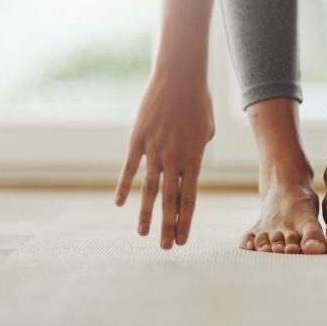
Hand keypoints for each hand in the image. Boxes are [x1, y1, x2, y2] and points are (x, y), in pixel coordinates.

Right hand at [114, 68, 214, 249]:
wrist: (179, 77)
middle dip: (168, 227)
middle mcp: (173, 160)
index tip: (182, 241)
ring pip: (149, 190)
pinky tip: (119, 204)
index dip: (185, 222)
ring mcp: (154, 151)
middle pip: (170, 201)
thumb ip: (198, 150)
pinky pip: (129, 169)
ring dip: (146, 215)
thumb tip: (189, 162)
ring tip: (143, 235)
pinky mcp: (138, 140)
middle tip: (166, 248)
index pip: (189, 200)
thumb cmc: (198, 101)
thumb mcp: (207, 130)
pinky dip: (124, 187)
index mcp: (194, 160)